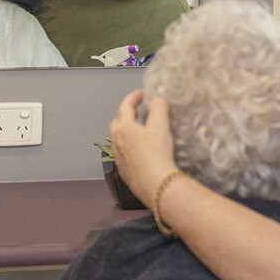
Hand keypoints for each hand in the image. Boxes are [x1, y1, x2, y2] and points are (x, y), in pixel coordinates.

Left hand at [110, 89, 177, 207]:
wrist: (157, 185)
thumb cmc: (157, 157)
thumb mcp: (161, 125)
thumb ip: (159, 107)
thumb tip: (158, 97)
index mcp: (124, 128)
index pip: (125, 106)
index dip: (133, 97)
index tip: (140, 94)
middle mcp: (118, 142)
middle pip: (117, 122)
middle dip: (126, 114)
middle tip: (137, 110)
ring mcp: (120, 158)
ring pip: (118, 139)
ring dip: (126, 131)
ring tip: (139, 130)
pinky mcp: (125, 171)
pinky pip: (123, 155)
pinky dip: (129, 147)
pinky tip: (140, 151)